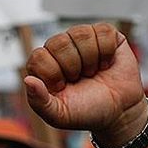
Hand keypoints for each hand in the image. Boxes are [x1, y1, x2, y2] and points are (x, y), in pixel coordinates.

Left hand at [24, 23, 146, 146]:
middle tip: (80, 79)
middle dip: (73, 67)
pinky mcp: (105, 36)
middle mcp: (59, 47)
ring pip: (80, 34)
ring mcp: (81, 39)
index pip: (39, 56)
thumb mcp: (59, 115)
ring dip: (90, 59)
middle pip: (59, 42)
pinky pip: (103, 31)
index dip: (54, 74)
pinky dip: (107, 52)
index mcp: (43, 63)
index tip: (63, 87)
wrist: (119, 112)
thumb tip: (28, 80)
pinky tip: (106, 63)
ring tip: (93, 71)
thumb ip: (39, 102)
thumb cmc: (86, 111)